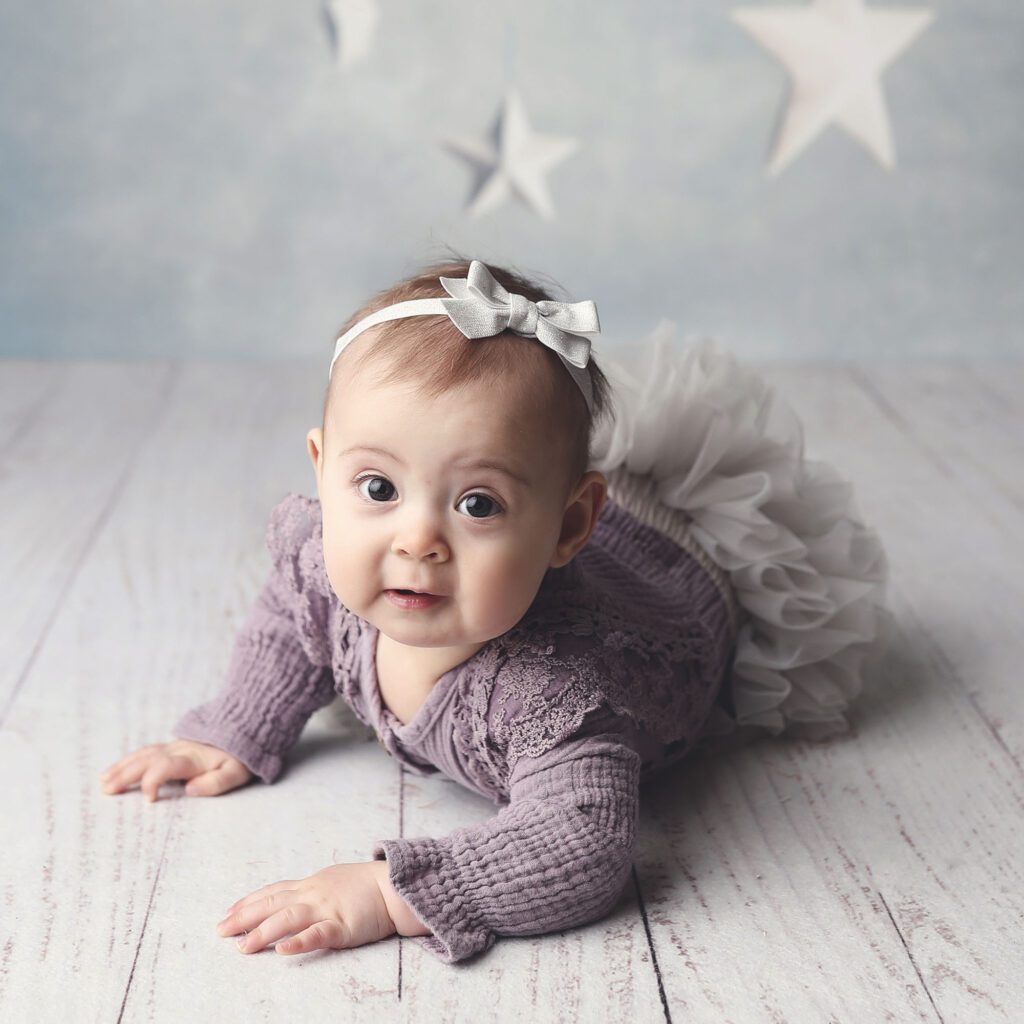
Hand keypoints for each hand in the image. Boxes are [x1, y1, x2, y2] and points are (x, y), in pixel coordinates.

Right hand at [98, 740, 253, 801]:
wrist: (244, 727)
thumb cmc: (239, 757)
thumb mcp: (236, 772)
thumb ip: (216, 782)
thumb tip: (190, 790)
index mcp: (192, 758)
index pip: (165, 766)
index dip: (154, 781)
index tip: (149, 799)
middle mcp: (178, 750)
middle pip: (147, 760)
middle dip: (126, 775)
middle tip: (106, 790)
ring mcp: (174, 746)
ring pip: (143, 755)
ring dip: (122, 767)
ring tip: (103, 781)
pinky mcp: (172, 746)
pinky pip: (146, 752)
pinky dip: (128, 760)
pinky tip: (116, 769)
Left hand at [216, 862, 397, 954]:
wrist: (394, 884)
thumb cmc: (366, 884)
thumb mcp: (333, 880)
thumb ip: (312, 891)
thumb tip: (292, 899)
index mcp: (311, 885)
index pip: (273, 892)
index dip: (248, 903)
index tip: (227, 913)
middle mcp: (313, 894)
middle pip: (272, 903)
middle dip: (244, 917)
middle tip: (220, 931)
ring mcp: (327, 909)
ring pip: (288, 918)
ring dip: (262, 932)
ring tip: (242, 947)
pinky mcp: (343, 925)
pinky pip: (319, 934)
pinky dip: (299, 942)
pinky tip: (283, 950)